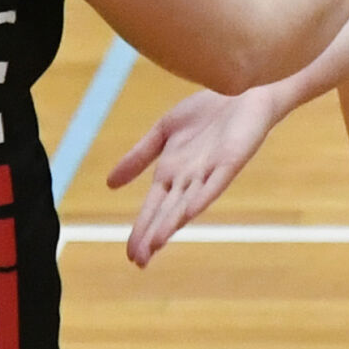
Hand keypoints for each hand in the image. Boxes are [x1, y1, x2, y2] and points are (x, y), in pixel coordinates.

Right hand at [105, 87, 279, 267]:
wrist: (239, 87)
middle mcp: (189, 177)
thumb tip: (109, 184)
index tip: (131, 255)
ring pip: (187, 203)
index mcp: (171, 171)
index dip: (141, 228)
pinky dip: (201, 197)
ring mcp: (209, 171)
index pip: (152, 206)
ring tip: (156, 243)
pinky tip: (189, 210)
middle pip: (167, 211)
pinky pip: (214, 182)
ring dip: (172, 222)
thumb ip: (139, 157)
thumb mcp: (163, 131)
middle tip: (140, 261)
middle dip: (153, 234)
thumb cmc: (205, 111)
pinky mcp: (230, 161)